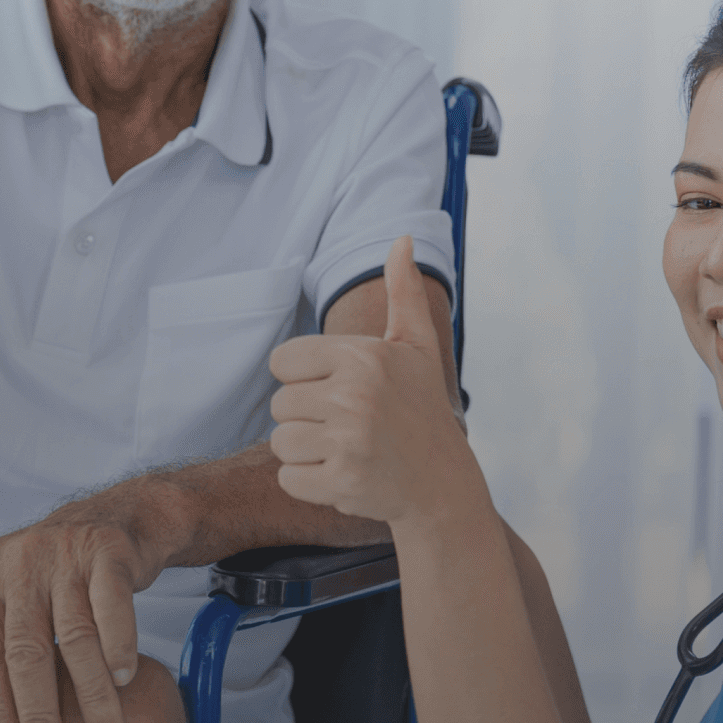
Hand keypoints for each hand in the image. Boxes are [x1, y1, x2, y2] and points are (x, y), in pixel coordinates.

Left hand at [0, 496, 159, 722]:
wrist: (117, 516)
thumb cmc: (59, 573)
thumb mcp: (15, 605)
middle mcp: (18, 561)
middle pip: (25, 654)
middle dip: (40, 718)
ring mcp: (62, 552)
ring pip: (74, 637)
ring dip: (92, 695)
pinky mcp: (106, 548)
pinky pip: (112, 606)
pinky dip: (118, 646)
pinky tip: (124, 681)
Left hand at [270, 236, 476, 526]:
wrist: (442, 484)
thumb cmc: (421, 409)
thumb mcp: (416, 347)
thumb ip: (403, 292)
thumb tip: (402, 238)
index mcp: (363, 357)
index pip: (282, 361)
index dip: (304, 377)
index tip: (337, 390)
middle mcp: (354, 396)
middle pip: (280, 404)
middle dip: (307, 417)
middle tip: (347, 425)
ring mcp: (348, 442)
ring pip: (281, 442)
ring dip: (305, 450)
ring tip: (345, 449)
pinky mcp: (341, 482)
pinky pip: (289, 478)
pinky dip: (309, 482)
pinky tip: (343, 474)